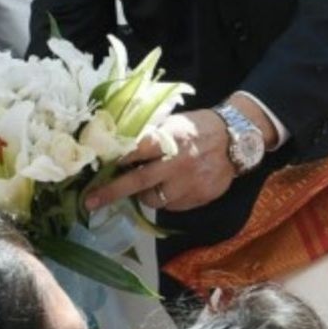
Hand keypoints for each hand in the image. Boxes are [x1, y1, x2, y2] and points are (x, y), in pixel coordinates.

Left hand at [85, 110, 234, 213]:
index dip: (114, 160)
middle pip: (138, 182)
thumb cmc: (198, 128)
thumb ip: (150, 135)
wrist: (237, 140)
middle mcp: (178, 163)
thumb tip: (118, 145)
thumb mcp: (174, 122)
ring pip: (154, 200)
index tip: (95, 168)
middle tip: (90, 202)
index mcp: (170, 139)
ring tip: (146, 187)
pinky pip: (173, 206)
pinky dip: (167, 199)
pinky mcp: (199, 198)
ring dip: (144, 196)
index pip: (135, 151)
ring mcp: (189, 184)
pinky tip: (172, 187)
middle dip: (111, 192)